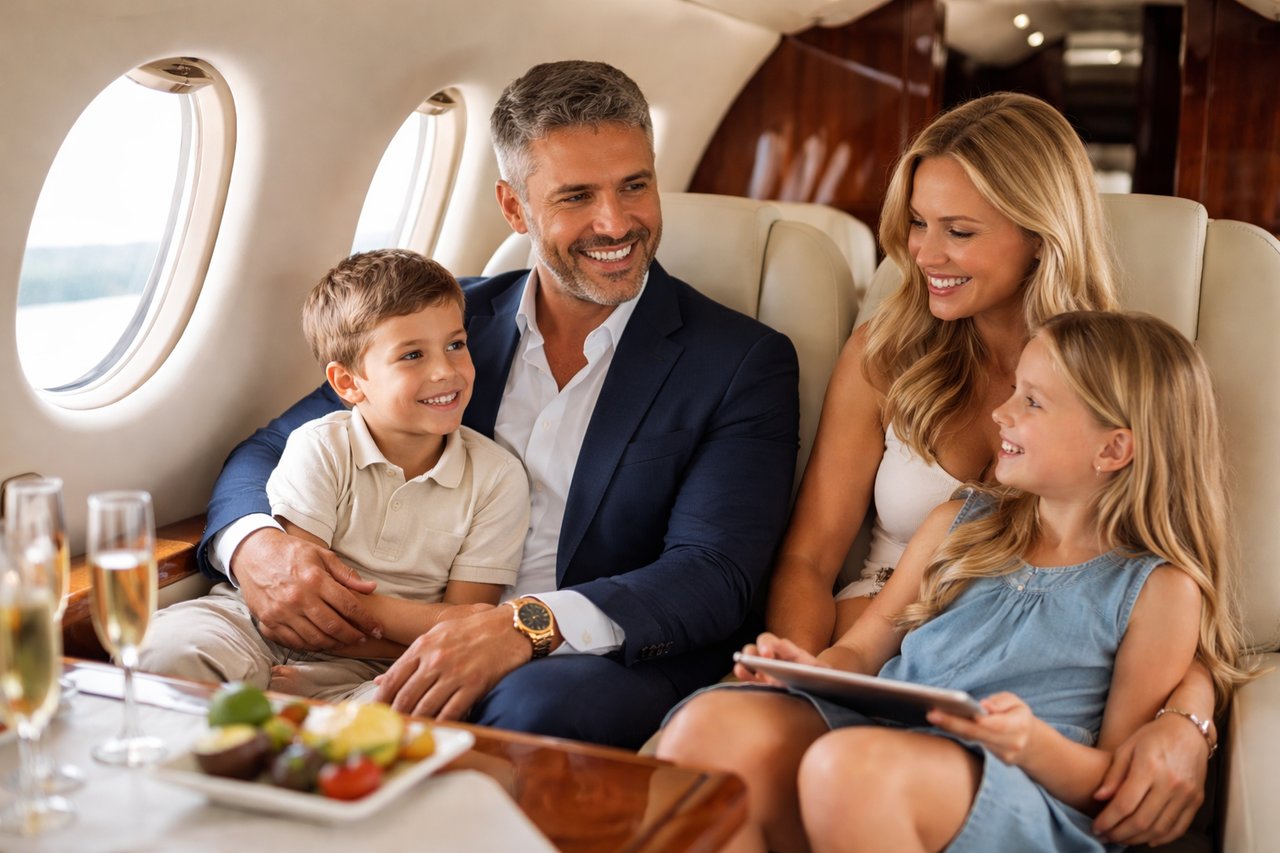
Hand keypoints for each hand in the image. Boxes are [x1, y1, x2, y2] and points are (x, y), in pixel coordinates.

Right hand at [233, 528, 380, 650]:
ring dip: (334, 644)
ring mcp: (282, 612)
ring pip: (315, 638)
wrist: (253, 553)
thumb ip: (346, 574)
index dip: (366, 620)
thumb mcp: (321, 555)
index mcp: (315, 579)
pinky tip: (322, 642)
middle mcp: (299, 598)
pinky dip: (311, 646)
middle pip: (333, 626)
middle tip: (364, 638)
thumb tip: (371, 588)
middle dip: (353, 636)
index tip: (377, 629)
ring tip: (346, 642)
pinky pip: (294, 642)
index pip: (348, 605)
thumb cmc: (291, 552)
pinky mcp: (268, 621)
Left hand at [373, 605, 529, 719]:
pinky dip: (442, 724)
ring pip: (425, 708)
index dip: (380, 701)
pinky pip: (451, 712)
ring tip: (412, 731)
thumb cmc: (475, 629)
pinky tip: (437, 729)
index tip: (377, 713)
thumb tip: (381, 681)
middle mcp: (436, 660)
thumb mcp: (438, 633)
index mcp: (423, 645)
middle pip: (405, 697)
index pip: (392, 679)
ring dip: (417, 722)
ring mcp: (455, 674)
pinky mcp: (474, 685)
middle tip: (392, 728)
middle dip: (396, 716)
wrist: (512, 627)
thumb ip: (411, 657)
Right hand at [733, 632, 823, 683]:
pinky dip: (742, 670)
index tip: (774, 648)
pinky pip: (748, 672)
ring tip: (744, 662)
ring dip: (748, 655)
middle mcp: (778, 656)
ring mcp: (767, 666)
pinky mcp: (759, 679)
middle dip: (763, 646)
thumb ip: (822, 672)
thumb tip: (823, 673)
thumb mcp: (824, 675)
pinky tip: (740, 670)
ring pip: (753, 653)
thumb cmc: (820, 680)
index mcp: (794, 654)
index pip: (785, 645)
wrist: (816, 687)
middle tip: (764, 656)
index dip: (779, 646)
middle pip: (766, 641)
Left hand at [927, 692, 1033, 765]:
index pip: (999, 724)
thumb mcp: (1015, 702)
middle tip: (932, 713)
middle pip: (978, 734)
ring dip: (950, 729)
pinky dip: (955, 734)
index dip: (983, 720)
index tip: (966, 713)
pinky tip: (940, 724)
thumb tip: (984, 706)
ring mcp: (1000, 756)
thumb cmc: (1017, 715)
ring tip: (932, 716)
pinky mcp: (990, 761)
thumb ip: (1001, 702)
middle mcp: (1011, 744)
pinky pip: (970, 746)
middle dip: (954, 723)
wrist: (1028, 743)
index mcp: (1020, 726)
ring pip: (971, 741)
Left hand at [1091, 712, 1208, 844]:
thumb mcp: (1126, 748)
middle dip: (1119, 834)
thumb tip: (1098, 798)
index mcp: (1149, 768)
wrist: (1188, 730)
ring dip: (1137, 839)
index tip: (1096, 827)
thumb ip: (1113, 774)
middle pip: (1142, 821)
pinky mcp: (1196, 800)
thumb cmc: (1152, 736)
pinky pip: (1179, 828)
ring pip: (1160, 829)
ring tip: (1120, 839)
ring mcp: (1186, 794)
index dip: (1108, 820)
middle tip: (1105, 837)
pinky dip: (1162, 838)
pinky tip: (1145, 839)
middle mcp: (1170, 784)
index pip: (1125, 804)